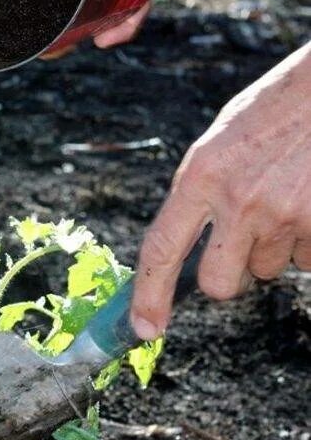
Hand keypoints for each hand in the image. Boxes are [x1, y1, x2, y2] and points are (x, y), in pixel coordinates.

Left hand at [130, 43, 310, 339]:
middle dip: (229, 275)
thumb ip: (202, 195)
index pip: (162, 248)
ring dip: (276, 245)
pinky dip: (310, 239)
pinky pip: (309, 260)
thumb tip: (192, 248)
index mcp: (201, 174)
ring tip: (289, 193)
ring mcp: (286, 215)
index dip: (149, 295)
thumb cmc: (274, 111)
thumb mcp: (220, 144)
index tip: (145, 328)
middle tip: (242, 241)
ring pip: (271, 268)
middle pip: (220, 284)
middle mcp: (239, 201)